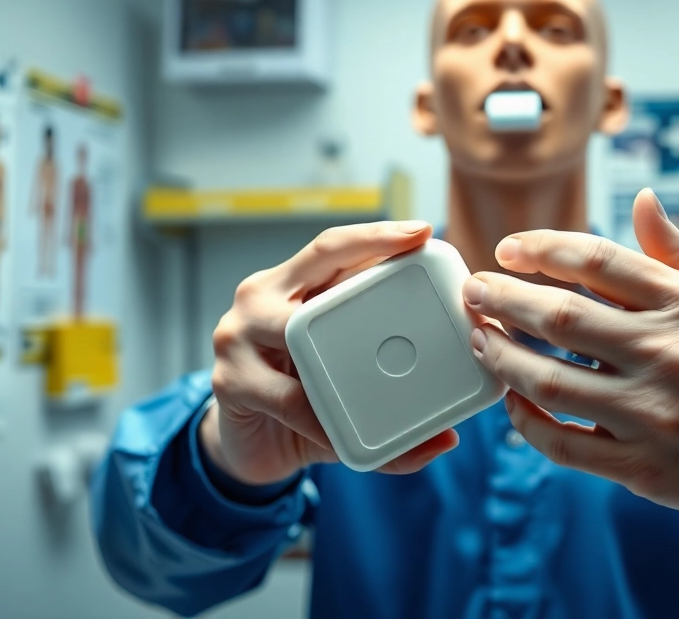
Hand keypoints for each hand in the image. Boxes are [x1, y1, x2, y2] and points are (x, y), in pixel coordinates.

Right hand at [202, 220, 459, 486]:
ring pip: (299, 334)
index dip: (375, 236)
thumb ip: (383, 371)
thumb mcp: (342, 373)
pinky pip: (290, 399)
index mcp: (290, 284)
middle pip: (316, 271)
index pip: (332, 247)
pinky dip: (326, 422)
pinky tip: (347, 437)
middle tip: (422, 291)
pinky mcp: (228, 381)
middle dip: (372, 276)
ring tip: (394, 382)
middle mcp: (258, 298)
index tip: (421, 230)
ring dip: (349, 362)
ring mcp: (237, 336)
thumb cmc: (304, 398)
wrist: (250, 446)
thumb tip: (449, 416)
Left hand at [463, 189, 678, 523]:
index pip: (595, 261)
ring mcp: (652, 414)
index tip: (507, 250)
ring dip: (502, 357)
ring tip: (478, 340)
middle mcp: (667, 354)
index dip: (540, 249)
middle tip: (472, 291)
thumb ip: (678, 251)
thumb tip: (641, 199)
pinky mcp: (642, 465)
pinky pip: (564, 443)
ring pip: (550, 381)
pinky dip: (528, 422)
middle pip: (560, 316)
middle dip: (502, 299)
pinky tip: (512, 402)